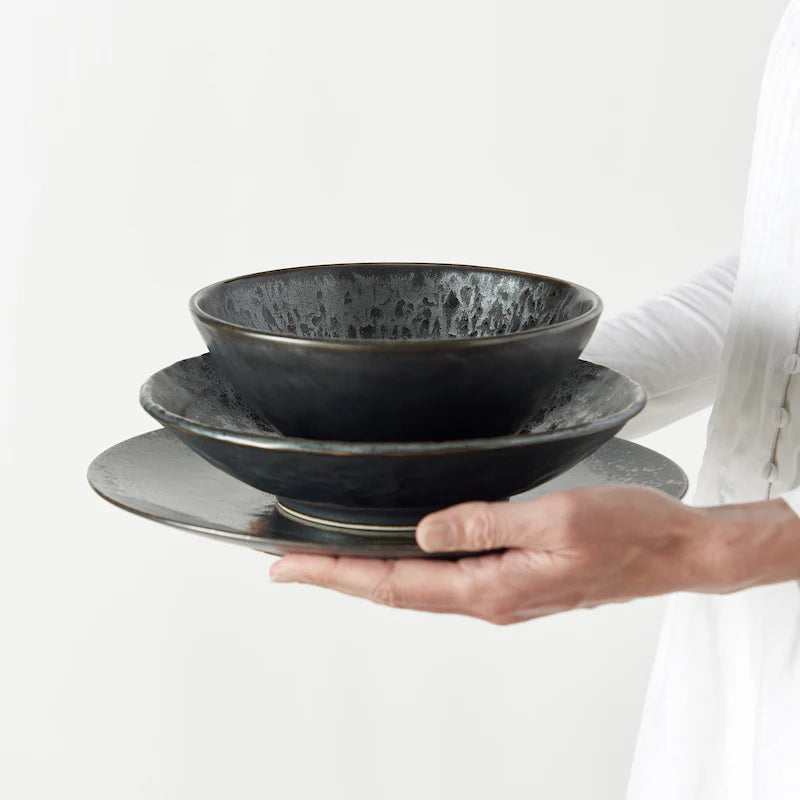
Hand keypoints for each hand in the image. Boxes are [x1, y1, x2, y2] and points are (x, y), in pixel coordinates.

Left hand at [269, 485, 799, 623]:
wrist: (674, 551)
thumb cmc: (626, 532)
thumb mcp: (554, 518)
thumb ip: (484, 524)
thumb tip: (424, 531)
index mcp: (491, 587)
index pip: (393, 583)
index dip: (335, 575)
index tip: (287, 568)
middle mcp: (488, 598)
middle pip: (394, 590)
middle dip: (337, 577)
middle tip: (288, 564)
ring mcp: (500, 593)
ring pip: (416, 587)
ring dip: (368, 573)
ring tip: (327, 559)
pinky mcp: (513, 581)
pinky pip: (444, 579)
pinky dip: (406, 569)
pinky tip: (397, 554)